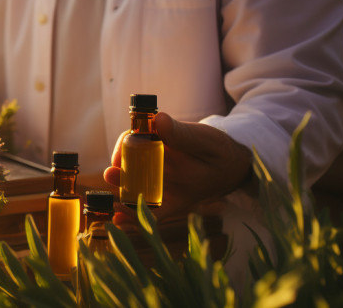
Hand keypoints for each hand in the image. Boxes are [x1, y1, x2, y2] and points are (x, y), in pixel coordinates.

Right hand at [103, 112, 252, 222]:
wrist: (231, 168)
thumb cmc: (213, 147)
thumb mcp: (200, 138)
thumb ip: (181, 132)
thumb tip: (159, 119)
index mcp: (155, 143)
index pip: (130, 142)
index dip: (121, 149)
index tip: (119, 156)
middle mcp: (151, 164)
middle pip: (127, 169)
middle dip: (117, 174)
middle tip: (111, 176)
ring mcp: (158, 186)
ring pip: (136, 192)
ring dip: (123, 198)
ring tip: (115, 206)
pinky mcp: (169, 204)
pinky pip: (152, 212)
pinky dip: (136, 218)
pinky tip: (120, 222)